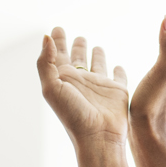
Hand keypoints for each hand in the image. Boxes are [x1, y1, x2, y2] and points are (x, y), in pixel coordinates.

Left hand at [38, 28, 129, 146]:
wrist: (98, 137)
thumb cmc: (72, 115)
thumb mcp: (52, 88)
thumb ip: (46, 62)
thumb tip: (46, 37)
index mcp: (63, 79)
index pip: (58, 54)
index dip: (57, 41)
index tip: (56, 29)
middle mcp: (81, 80)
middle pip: (77, 58)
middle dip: (76, 46)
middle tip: (77, 36)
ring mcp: (99, 85)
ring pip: (98, 64)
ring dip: (97, 55)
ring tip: (96, 46)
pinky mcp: (117, 90)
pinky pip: (119, 76)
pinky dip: (119, 70)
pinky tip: (118, 66)